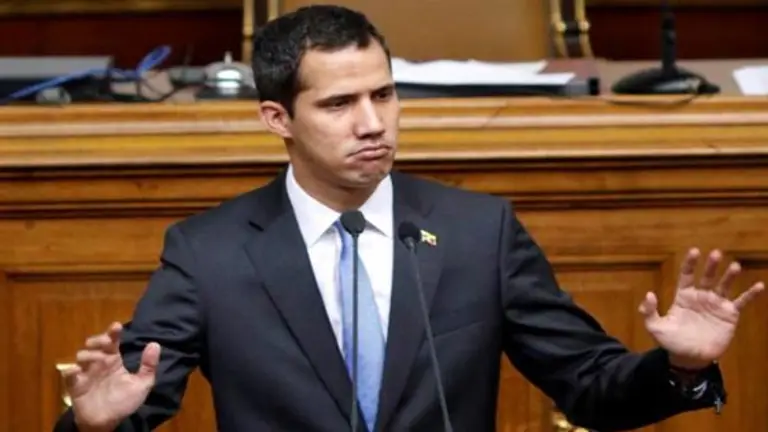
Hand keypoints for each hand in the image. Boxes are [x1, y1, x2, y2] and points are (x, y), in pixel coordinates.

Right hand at [61, 322, 160, 430]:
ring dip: (89, 355)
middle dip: (99, 340)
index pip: (113, 341)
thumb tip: (155, 344)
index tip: (116, 327)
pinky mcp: (76, 385)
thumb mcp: (142, 385)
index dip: (113, 332)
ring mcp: (86, 373)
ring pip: (82, 355)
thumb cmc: (124, 402)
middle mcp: (99, 363)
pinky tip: (75, 370)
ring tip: (99, 360)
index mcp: (115, 360)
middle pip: (95, 344)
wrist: (108, 422)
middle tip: (106, 344)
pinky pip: (69, 375)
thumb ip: (149, 366)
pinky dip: (70, 371)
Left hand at [639, 248, 763, 369]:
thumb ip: (649, 311)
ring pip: (724, 286)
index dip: (690, 264)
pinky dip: (750, 294)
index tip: (694, 251)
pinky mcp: (729, 315)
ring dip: (729, 276)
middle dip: (711, 266)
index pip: (686, 275)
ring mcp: (716, 305)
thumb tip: (649, 294)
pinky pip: (741, 302)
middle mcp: (701, 297)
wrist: (690, 359)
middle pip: (707, 277)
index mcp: (684, 296)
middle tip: (716, 253)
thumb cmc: (672, 342)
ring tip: (735, 265)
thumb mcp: (655, 327)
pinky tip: (759, 285)